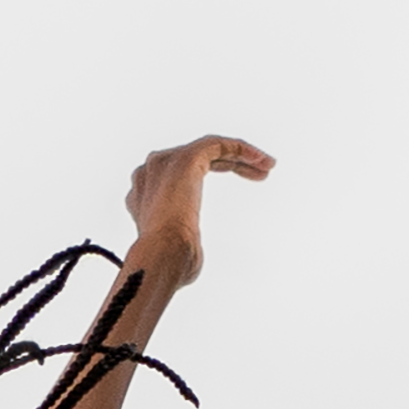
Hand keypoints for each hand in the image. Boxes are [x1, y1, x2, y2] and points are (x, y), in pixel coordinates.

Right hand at [122, 135, 273, 283]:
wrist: (161, 256)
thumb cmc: (167, 264)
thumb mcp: (174, 250)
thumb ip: (182, 240)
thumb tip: (190, 254)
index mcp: (141, 195)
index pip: (179, 174)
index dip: (210, 174)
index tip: (234, 184)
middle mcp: (149, 174)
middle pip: (196, 158)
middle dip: (230, 163)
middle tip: (258, 172)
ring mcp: (166, 163)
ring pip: (209, 148)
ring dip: (240, 155)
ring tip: (267, 165)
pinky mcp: (186, 158)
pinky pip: (218, 144)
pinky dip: (242, 149)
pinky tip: (262, 160)